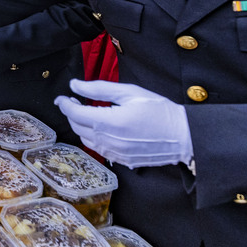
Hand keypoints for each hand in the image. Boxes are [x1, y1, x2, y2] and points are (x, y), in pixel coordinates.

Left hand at [55, 80, 192, 168]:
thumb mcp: (130, 92)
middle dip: (71, 113)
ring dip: (81, 126)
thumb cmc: (160, 111)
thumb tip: (75, 85)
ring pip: (86, 139)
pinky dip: (94, 137)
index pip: (74, 113)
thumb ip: (99, 89)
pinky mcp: (122, 161)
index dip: (64, 104)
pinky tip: (102, 127)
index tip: (62, 97)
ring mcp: (114, 153)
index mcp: (108, 122)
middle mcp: (108, 141)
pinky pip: (99, 149)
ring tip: (87, 112)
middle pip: (77, 127)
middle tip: (74, 101)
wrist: (184, 137)